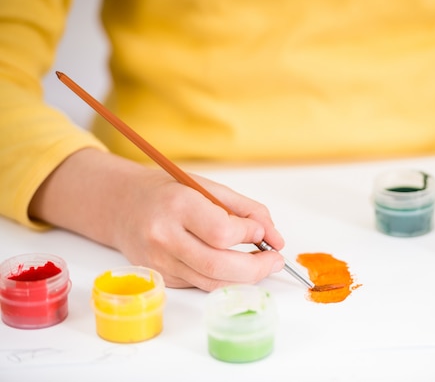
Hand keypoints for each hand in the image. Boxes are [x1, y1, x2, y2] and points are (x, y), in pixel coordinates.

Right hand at [29, 148, 284, 290]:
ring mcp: (160, 262)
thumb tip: (275, 237)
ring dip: (245, 277)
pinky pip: (201, 284)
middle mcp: (164, 237)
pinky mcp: (161, 277)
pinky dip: (224, 279)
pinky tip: (235, 266)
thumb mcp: (208, 187)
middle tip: (276, 260)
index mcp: (177, 205)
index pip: (221, 232)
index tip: (261, 231)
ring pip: (212, 282)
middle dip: (256, 267)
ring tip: (262, 264)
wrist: (122, 205)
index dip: (249, 235)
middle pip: (219, 265)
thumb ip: (246, 209)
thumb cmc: (168, 191)